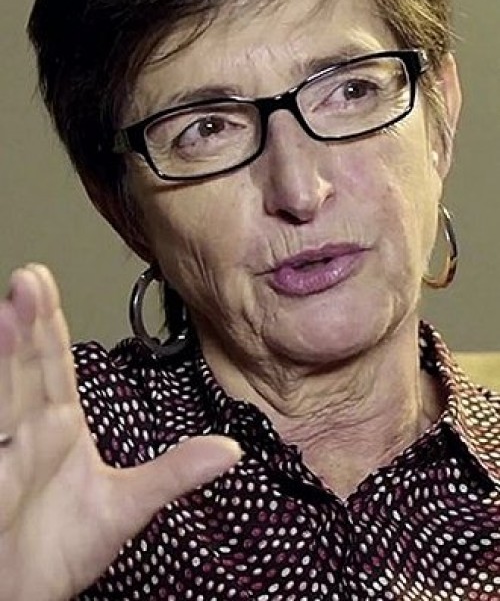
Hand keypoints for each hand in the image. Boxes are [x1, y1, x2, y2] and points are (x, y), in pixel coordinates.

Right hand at [0, 265, 240, 600]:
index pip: (52, 365)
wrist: (26, 596)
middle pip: (25, 369)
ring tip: (9, 313)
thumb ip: (174, 473)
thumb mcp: (126, 507)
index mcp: (56, 427)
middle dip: (27, 323)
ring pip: (3, 397)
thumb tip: (231, 450)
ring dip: (4, 355)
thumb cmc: (59, 549)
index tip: (43, 282)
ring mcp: (2, 456)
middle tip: (29, 280)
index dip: (48, 324)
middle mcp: (24, 432)